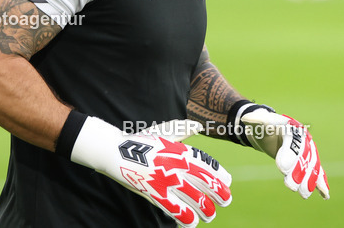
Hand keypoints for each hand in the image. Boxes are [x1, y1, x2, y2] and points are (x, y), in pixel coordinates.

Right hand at [70, 117, 231, 226]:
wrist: (115, 150)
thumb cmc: (141, 140)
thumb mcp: (163, 132)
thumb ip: (182, 130)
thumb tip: (198, 126)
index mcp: (180, 151)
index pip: (208, 164)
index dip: (220, 175)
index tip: (228, 182)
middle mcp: (177, 166)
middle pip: (206, 183)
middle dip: (219, 194)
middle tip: (225, 201)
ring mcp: (166, 181)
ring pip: (194, 200)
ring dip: (206, 210)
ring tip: (210, 215)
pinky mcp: (154, 194)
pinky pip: (175, 210)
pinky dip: (185, 218)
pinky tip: (191, 223)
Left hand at [240, 109, 328, 198]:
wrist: (272, 131)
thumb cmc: (265, 127)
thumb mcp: (259, 122)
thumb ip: (255, 120)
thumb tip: (246, 119)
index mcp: (292, 129)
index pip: (293, 142)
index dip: (289, 154)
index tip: (281, 168)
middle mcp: (304, 140)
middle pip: (304, 157)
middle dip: (298, 172)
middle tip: (290, 185)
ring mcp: (308, 151)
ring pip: (312, 166)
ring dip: (309, 181)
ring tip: (304, 193)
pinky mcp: (309, 162)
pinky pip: (317, 172)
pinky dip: (322, 183)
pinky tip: (325, 195)